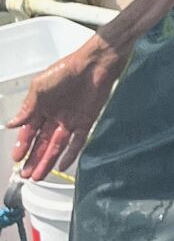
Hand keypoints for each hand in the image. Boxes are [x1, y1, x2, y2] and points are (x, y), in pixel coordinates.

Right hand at [8, 37, 125, 180]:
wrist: (94, 65)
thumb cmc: (66, 70)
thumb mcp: (39, 87)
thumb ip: (27, 108)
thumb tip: (12, 124)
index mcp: (42, 107)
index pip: (30, 131)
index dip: (23, 145)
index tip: (16, 159)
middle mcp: (55, 116)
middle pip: (42, 142)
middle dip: (33, 159)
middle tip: (26, 174)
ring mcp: (70, 120)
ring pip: (57, 146)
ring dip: (47, 160)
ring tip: (39, 176)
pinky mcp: (86, 122)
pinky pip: (77, 142)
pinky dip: (70, 154)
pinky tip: (62, 165)